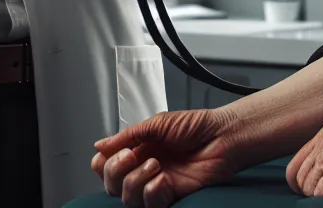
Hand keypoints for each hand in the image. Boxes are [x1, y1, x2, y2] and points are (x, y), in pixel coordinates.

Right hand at [93, 109, 240, 207]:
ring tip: (155, 164)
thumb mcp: (157, 123)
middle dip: (116, 171)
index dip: (104, 163)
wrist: (223, 136)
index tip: (118, 151)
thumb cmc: (197, 126)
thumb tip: (99, 146)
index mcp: (138, 149)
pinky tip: (163, 179)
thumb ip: (128, 136)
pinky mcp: (172, 196)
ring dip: (136, 181)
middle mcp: (143, 169)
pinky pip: (151, 204)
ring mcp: (156, 184)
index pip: (106, 164)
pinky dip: (152, 192)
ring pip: (128, 199)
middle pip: (112, 185)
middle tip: (132, 156)